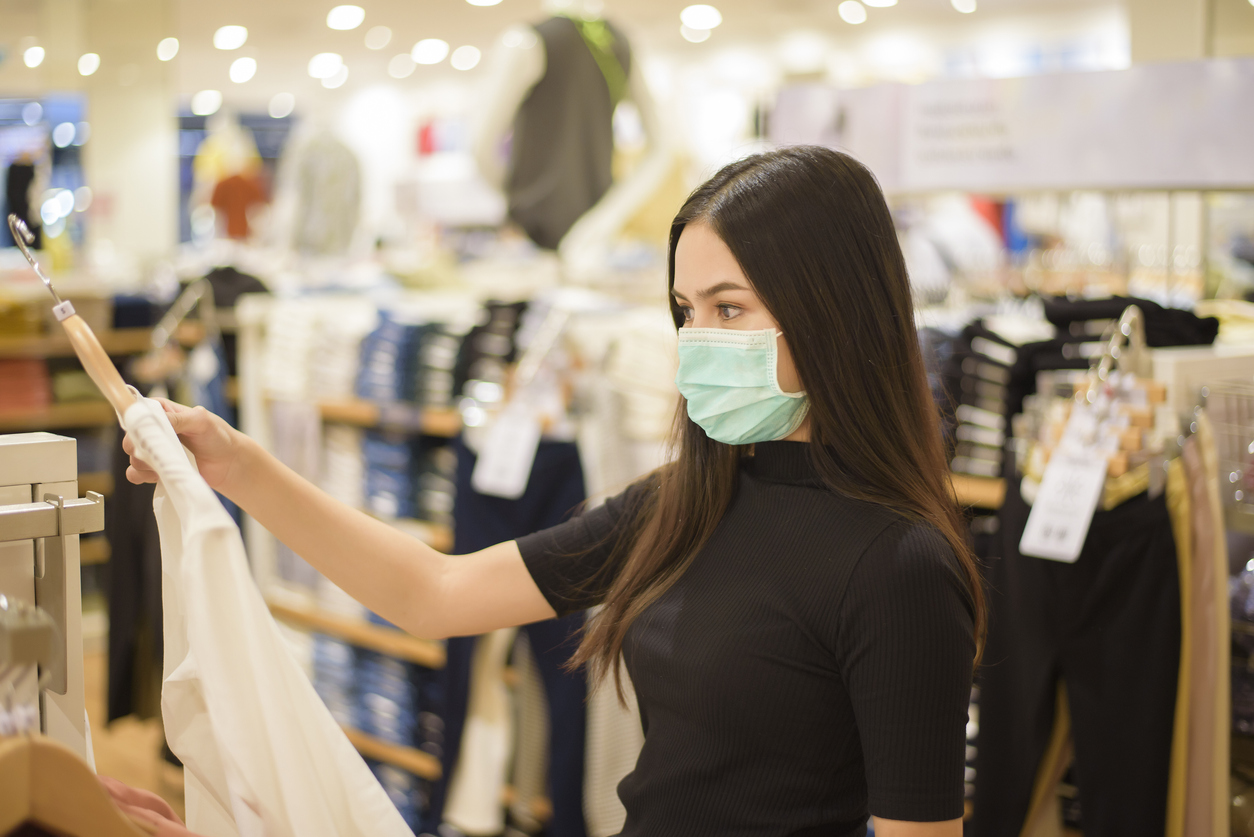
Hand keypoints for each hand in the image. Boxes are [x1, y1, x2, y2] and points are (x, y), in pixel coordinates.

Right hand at [123, 398, 242, 492]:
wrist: (229, 464)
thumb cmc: (218, 437)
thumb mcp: (201, 421)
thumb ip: (179, 419)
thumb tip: (157, 422)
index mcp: (161, 410)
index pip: (134, 411)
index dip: (135, 423)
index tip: (145, 434)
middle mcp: (153, 429)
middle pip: (130, 438)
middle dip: (139, 448)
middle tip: (159, 452)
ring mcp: (154, 450)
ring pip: (132, 458)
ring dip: (144, 464)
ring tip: (166, 464)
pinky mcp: (155, 469)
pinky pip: (135, 474)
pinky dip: (143, 476)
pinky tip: (160, 476)